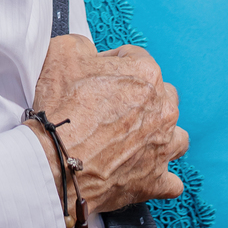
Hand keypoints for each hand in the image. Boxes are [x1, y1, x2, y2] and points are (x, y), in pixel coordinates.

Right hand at [28, 34, 187, 215]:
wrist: (52, 162)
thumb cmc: (58, 110)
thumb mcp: (61, 52)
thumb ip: (84, 45)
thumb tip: (90, 53)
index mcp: (145, 74)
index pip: (135, 59)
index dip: (112, 65)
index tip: (96, 78)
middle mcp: (162, 109)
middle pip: (161, 96)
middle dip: (140, 99)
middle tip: (111, 108)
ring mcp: (162, 147)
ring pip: (175, 136)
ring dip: (159, 136)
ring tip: (134, 141)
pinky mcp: (155, 180)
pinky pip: (171, 182)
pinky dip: (159, 178)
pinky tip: (143, 173)